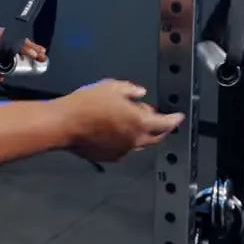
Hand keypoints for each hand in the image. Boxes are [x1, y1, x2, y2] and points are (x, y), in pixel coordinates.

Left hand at [0, 24, 46, 82]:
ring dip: (19, 49)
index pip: (6, 38)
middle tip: (42, 56)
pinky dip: (8, 52)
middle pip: (9, 38)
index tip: (35, 53)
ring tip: (35, 57)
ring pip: (4, 41)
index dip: (22, 46)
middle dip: (26, 46)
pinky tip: (16, 60)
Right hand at [58, 79, 184, 162]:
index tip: (179, 117)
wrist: (65, 124)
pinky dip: (126, 140)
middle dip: (161, 129)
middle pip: (156, 137)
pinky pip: (124, 149)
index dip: (175, 119)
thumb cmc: (86, 104)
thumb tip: (139, 93)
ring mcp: (122, 151)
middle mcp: (134, 140)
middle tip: (158, 118)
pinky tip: (115, 130)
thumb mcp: (112, 87)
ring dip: (142, 133)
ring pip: (140, 143)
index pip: (166, 123)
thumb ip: (131, 90)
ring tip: (130, 120)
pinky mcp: (109, 157)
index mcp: (140, 122)